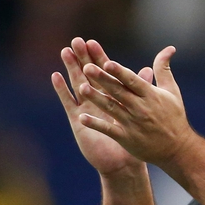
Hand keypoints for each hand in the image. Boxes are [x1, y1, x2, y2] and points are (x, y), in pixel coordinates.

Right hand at [52, 38, 154, 175]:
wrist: (123, 163)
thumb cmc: (133, 138)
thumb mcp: (139, 112)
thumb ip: (141, 89)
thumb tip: (148, 70)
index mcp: (113, 97)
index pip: (105, 72)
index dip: (99, 57)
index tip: (93, 42)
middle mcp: (98, 101)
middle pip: (88, 75)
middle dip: (82, 57)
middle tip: (76, 40)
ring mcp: (87, 110)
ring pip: (77, 84)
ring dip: (71, 69)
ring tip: (65, 52)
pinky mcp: (78, 121)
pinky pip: (70, 103)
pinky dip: (63, 91)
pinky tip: (56, 77)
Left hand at [74, 43, 197, 167]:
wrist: (177, 149)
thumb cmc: (174, 117)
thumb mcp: (171, 91)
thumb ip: (163, 69)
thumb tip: (169, 48)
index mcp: (151, 95)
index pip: (132, 80)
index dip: (119, 71)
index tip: (107, 62)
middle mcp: (140, 108)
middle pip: (118, 91)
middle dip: (103, 79)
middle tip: (86, 67)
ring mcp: (132, 124)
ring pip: (111, 108)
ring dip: (96, 98)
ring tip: (81, 87)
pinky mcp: (126, 138)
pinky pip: (109, 130)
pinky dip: (96, 124)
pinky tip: (82, 117)